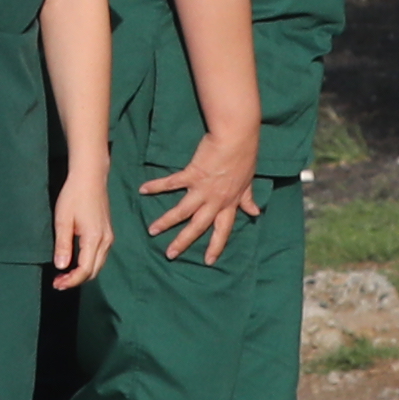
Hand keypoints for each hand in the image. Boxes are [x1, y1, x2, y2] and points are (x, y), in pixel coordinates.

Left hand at [48, 170, 116, 293]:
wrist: (91, 177)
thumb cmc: (74, 195)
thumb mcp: (63, 220)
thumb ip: (63, 245)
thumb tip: (61, 267)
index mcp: (95, 238)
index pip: (85, 269)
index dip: (71, 281)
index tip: (56, 284)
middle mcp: (106, 240)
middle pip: (94, 271)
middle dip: (76, 280)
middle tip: (57, 282)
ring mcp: (109, 237)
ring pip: (98, 265)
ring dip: (82, 273)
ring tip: (63, 275)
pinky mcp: (107, 233)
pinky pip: (99, 256)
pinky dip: (88, 264)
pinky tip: (75, 263)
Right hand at [141, 127, 262, 263]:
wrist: (236, 138)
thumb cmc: (245, 157)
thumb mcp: (248, 181)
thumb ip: (248, 199)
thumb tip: (255, 213)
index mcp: (229, 203)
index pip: (223, 230)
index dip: (216, 246)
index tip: (208, 261)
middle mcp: (215, 201)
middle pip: (198, 226)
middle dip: (183, 242)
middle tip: (170, 254)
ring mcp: (202, 189)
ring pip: (182, 211)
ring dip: (166, 222)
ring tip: (151, 230)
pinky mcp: (191, 175)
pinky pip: (171, 183)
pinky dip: (157, 186)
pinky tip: (143, 190)